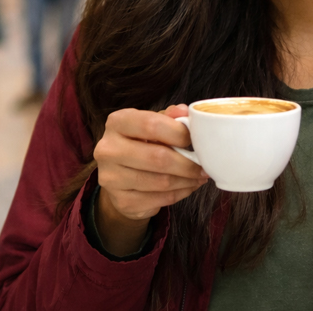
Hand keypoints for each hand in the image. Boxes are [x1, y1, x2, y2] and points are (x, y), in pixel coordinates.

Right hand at [93, 104, 208, 254]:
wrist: (119, 176)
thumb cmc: (140, 143)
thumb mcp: (151, 124)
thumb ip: (169, 117)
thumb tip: (185, 111)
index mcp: (117, 123)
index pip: (151, 124)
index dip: (178, 133)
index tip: (194, 139)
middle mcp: (108, 149)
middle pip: (158, 157)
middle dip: (188, 163)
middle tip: (205, 165)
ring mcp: (111, 178)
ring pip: (161, 182)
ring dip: (187, 180)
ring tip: (199, 176)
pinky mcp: (121, 201)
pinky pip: (160, 199)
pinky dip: (180, 193)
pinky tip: (187, 186)